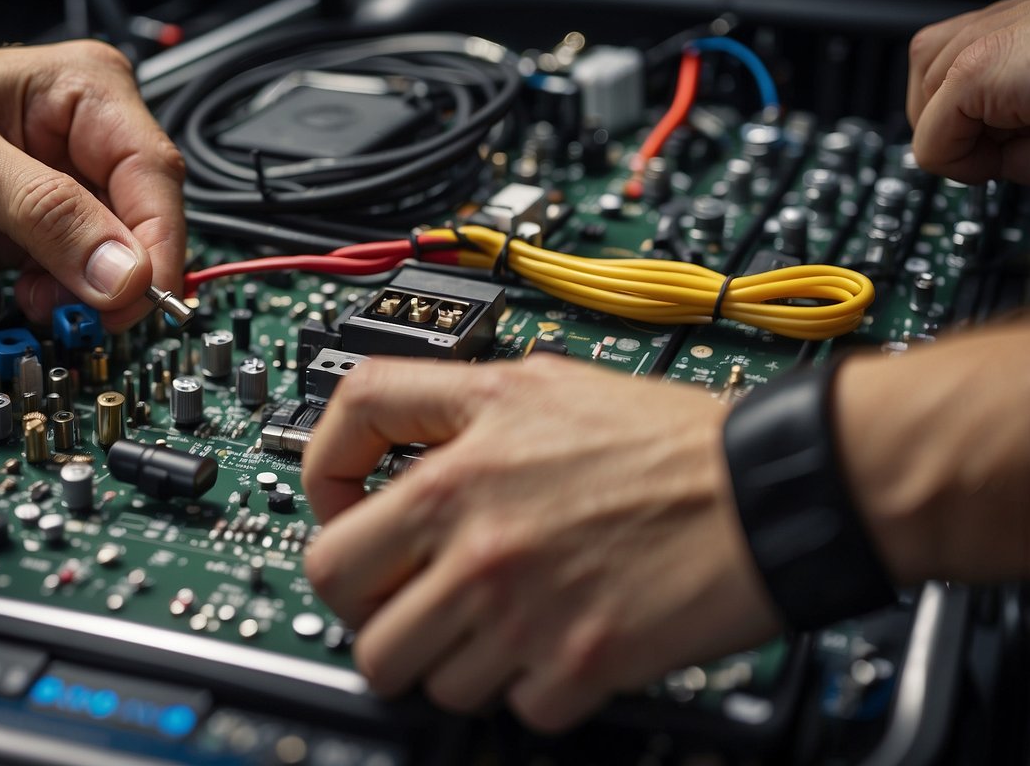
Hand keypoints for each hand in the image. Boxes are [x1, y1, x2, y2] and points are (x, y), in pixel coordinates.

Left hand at [0, 40, 185, 330]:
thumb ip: (48, 215)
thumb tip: (124, 272)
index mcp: (86, 92)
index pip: (153, 174)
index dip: (158, 242)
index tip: (144, 297)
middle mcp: (85, 137)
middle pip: (143, 219)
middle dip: (120, 272)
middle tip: (97, 313)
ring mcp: (65, 186)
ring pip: (117, 254)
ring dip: (90, 290)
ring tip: (47, 300)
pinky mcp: (40, 225)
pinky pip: (80, 272)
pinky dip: (64, 294)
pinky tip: (36, 294)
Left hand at [302, 355, 778, 731]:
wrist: (770, 491)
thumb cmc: (672, 439)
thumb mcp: (548, 384)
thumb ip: (458, 413)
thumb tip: (396, 447)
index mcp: (467, 448)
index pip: (332, 450)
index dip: (317, 478)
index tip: (336, 505)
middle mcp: (475, 523)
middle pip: (336, 588)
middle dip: (358, 599)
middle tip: (398, 595)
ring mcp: (516, 601)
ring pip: (408, 667)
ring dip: (445, 651)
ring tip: (497, 621)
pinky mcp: (568, 664)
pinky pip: (501, 703)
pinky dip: (526, 684)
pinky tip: (559, 641)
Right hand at [907, 0, 1029, 184]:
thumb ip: (1014, 163)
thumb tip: (997, 162)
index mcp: (980, 70)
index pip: (927, 146)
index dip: (962, 169)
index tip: (995, 167)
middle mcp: (979, 34)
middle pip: (918, 105)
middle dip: (956, 134)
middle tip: (1004, 143)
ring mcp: (995, 14)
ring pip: (927, 67)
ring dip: (956, 103)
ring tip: (1006, 114)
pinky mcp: (1011, 10)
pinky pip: (956, 44)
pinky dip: (968, 73)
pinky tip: (1005, 88)